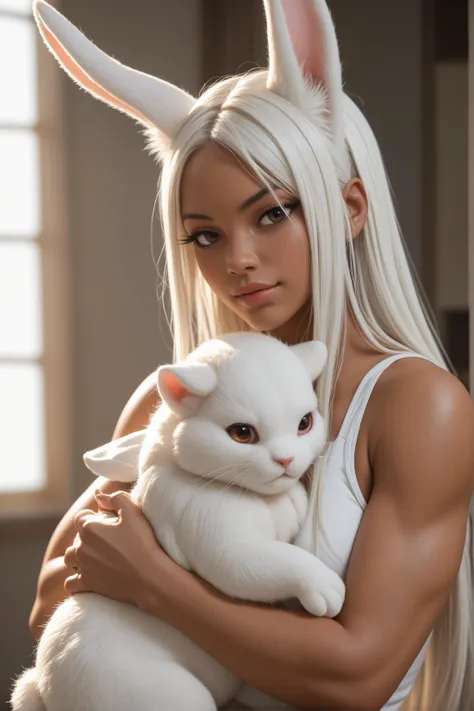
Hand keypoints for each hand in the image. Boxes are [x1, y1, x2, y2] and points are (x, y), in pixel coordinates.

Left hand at [63, 490, 178, 608]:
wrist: (149, 576)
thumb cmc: (142, 542)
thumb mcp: (132, 511)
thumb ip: (114, 498)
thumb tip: (98, 495)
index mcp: (89, 528)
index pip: (81, 517)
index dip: (93, 517)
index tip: (108, 523)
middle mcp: (81, 547)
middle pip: (75, 538)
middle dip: (86, 537)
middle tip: (108, 541)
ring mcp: (82, 567)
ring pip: (69, 559)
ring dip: (78, 557)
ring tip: (95, 558)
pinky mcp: (87, 585)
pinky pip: (70, 584)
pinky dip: (75, 581)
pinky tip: (88, 577)